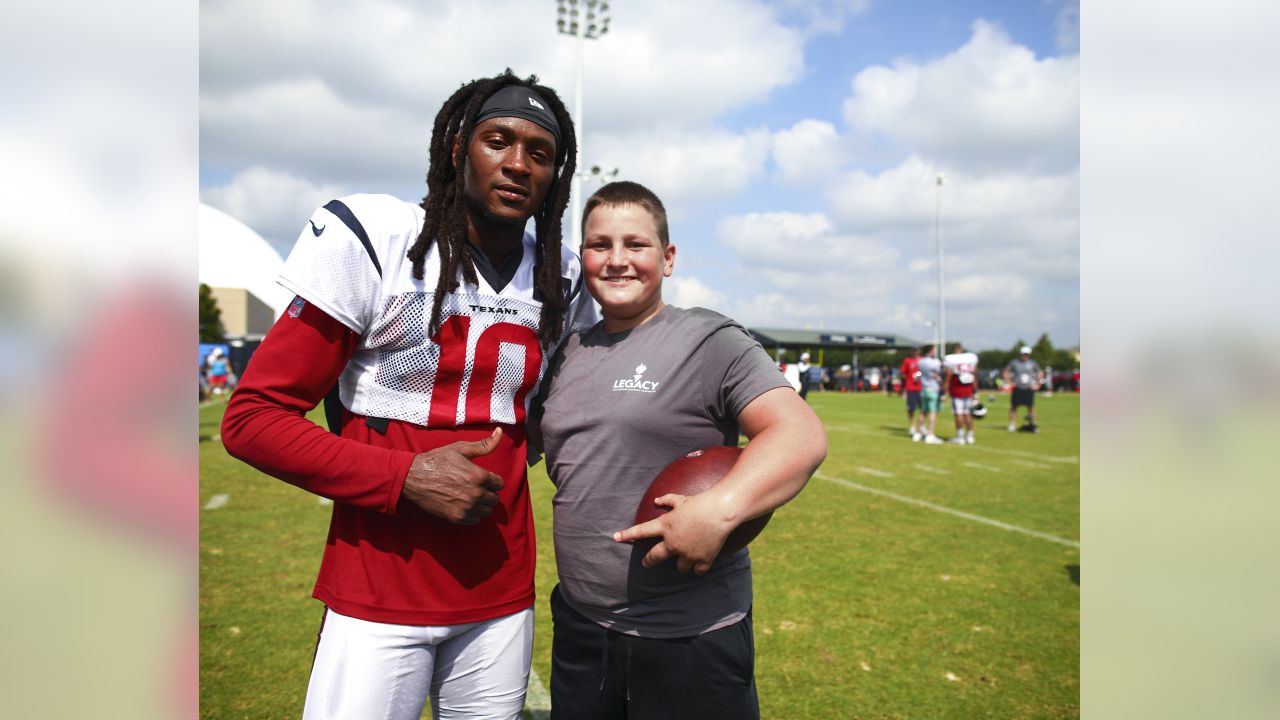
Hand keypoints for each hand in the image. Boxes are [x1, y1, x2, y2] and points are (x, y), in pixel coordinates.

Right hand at [401, 428, 503, 524]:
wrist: (414, 477)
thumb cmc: (437, 460)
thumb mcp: (461, 448)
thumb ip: (484, 444)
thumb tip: (500, 432)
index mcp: (479, 476)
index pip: (499, 483)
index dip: (492, 480)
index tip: (484, 478)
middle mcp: (475, 493)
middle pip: (495, 498)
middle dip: (489, 492)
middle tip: (477, 487)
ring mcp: (466, 507)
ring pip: (487, 511)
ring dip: (482, 504)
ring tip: (472, 497)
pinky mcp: (457, 517)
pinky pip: (475, 520)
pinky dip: (473, 514)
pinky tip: (465, 505)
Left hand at [612, 493, 734, 574]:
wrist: (720, 512)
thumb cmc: (700, 502)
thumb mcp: (681, 499)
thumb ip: (667, 500)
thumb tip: (656, 499)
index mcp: (665, 526)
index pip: (641, 531)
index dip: (627, 535)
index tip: (615, 538)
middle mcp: (673, 542)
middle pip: (655, 557)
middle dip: (649, 561)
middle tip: (646, 563)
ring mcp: (687, 553)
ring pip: (679, 568)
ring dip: (681, 563)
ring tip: (686, 557)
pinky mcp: (701, 560)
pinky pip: (697, 571)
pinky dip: (699, 568)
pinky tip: (701, 563)